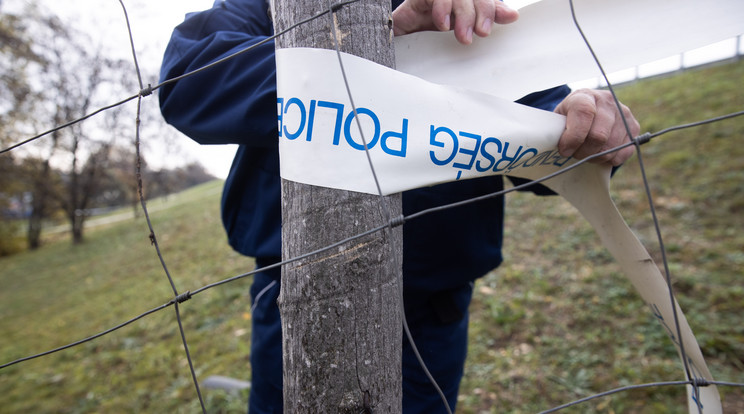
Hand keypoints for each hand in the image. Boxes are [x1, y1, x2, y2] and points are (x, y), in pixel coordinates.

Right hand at [392, 0, 518, 44]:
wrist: (398, 40)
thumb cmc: (428, 35)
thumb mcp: (460, 30)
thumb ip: (484, 21)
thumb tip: (513, 15)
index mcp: (464, 3)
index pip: (484, 0)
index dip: (494, 9)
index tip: (503, 21)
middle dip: (482, 12)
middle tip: (482, 33)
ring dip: (464, 15)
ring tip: (464, 36)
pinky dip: (442, 10)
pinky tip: (443, 25)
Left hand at [554, 89, 639, 165]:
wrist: (589, 111)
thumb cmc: (568, 118)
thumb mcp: (558, 119)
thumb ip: (557, 130)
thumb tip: (559, 146)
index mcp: (585, 96)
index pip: (584, 113)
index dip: (573, 137)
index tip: (564, 150)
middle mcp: (607, 101)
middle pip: (598, 136)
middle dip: (583, 152)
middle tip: (574, 154)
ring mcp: (624, 113)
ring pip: (610, 147)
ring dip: (595, 157)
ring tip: (585, 153)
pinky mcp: (634, 127)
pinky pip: (623, 152)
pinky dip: (609, 159)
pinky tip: (599, 152)